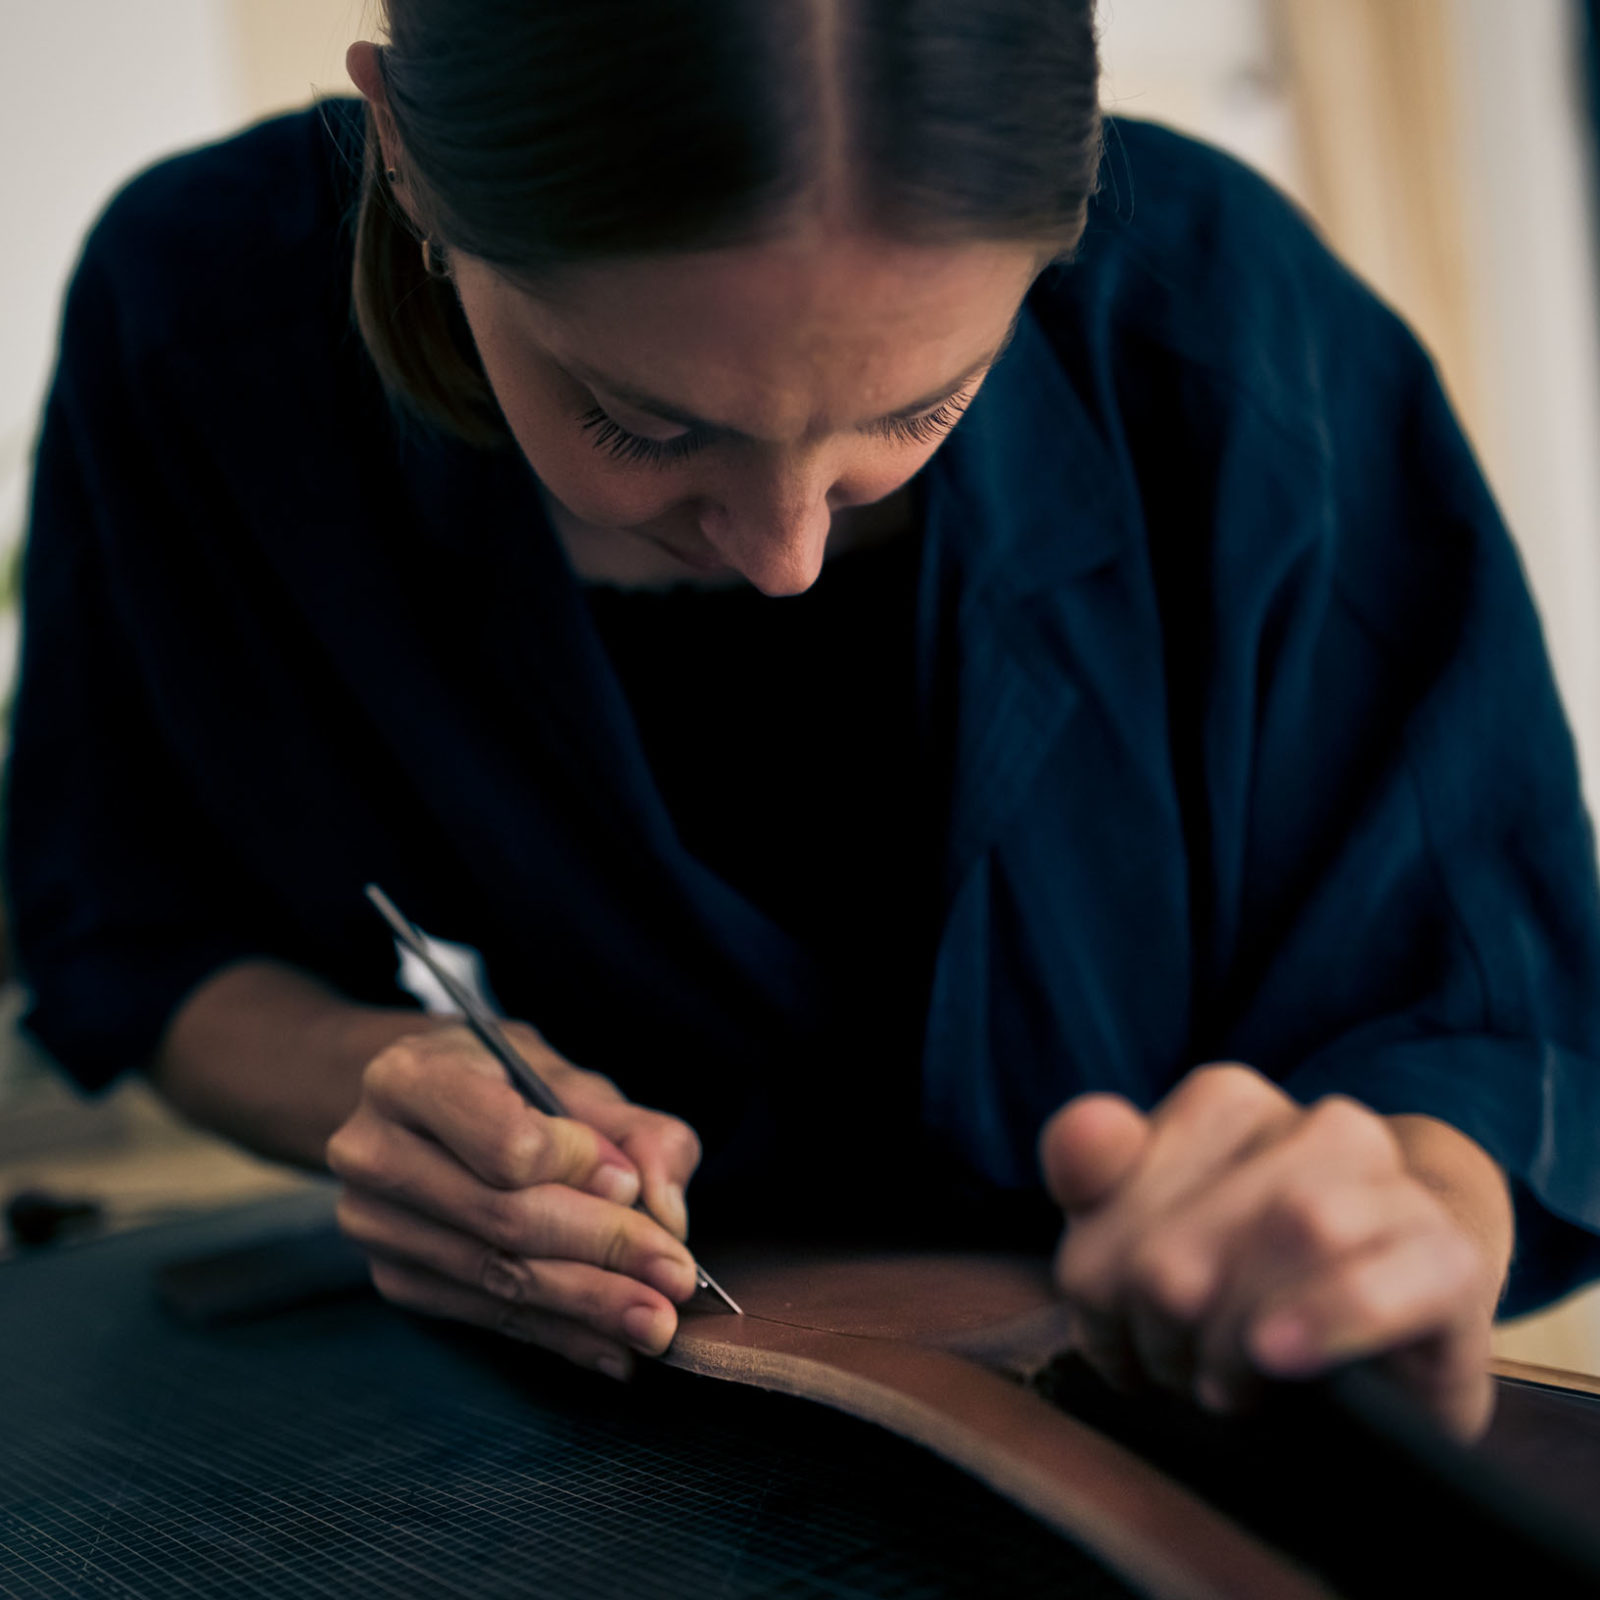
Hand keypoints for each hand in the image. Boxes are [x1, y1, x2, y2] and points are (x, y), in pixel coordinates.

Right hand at [327, 1021, 702, 1380]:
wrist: (408, 1105)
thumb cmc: (497, 1080)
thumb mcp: (560, 1073)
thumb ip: (628, 1126)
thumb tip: (665, 1206)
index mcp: (410, 1079)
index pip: (504, 1143)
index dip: (577, 1168)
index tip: (631, 1186)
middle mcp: (374, 1152)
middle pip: (505, 1218)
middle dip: (603, 1252)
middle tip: (674, 1280)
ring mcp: (375, 1224)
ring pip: (498, 1276)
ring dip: (587, 1307)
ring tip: (654, 1325)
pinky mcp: (393, 1277)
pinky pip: (487, 1313)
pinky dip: (556, 1333)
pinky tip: (610, 1346)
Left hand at [1038, 1064, 1509, 1438]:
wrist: (1393, 1334)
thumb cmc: (1242, 1283)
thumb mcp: (1139, 1235)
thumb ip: (1094, 1171)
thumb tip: (1087, 1126)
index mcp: (1228, 1101)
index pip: (1119, 1165)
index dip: (1095, 1269)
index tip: (1111, 1323)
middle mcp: (1318, 1123)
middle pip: (1185, 1229)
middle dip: (1157, 1322)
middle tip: (1170, 1366)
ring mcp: (1393, 1185)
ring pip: (1292, 1226)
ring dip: (1231, 1334)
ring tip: (1224, 1383)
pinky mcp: (1449, 1262)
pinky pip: (1382, 1279)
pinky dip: (1322, 1318)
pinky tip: (1277, 1357)